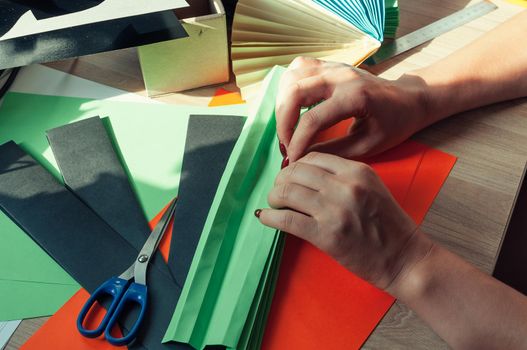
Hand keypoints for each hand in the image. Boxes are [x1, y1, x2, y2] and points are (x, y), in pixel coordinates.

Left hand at [257, 152, 432, 290]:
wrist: (405, 258)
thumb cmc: (389, 225)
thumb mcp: (372, 188)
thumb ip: (343, 177)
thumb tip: (305, 174)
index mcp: (357, 171)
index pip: (312, 157)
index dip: (294, 166)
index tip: (289, 176)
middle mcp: (345, 186)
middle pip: (296, 172)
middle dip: (280, 181)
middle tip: (277, 191)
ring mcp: (335, 210)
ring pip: (287, 192)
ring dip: (274, 198)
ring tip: (273, 204)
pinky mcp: (326, 235)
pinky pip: (287, 220)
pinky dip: (270, 218)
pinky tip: (265, 218)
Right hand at [276, 57, 429, 161]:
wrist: (409, 98)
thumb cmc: (394, 124)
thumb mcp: (369, 145)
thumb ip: (335, 152)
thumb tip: (304, 159)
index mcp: (355, 96)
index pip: (312, 119)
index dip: (297, 143)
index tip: (293, 160)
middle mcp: (341, 75)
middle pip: (294, 92)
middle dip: (283, 123)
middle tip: (286, 145)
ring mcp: (334, 66)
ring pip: (291, 77)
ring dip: (282, 105)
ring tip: (287, 129)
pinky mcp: (330, 65)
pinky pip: (298, 69)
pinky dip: (288, 88)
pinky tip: (292, 107)